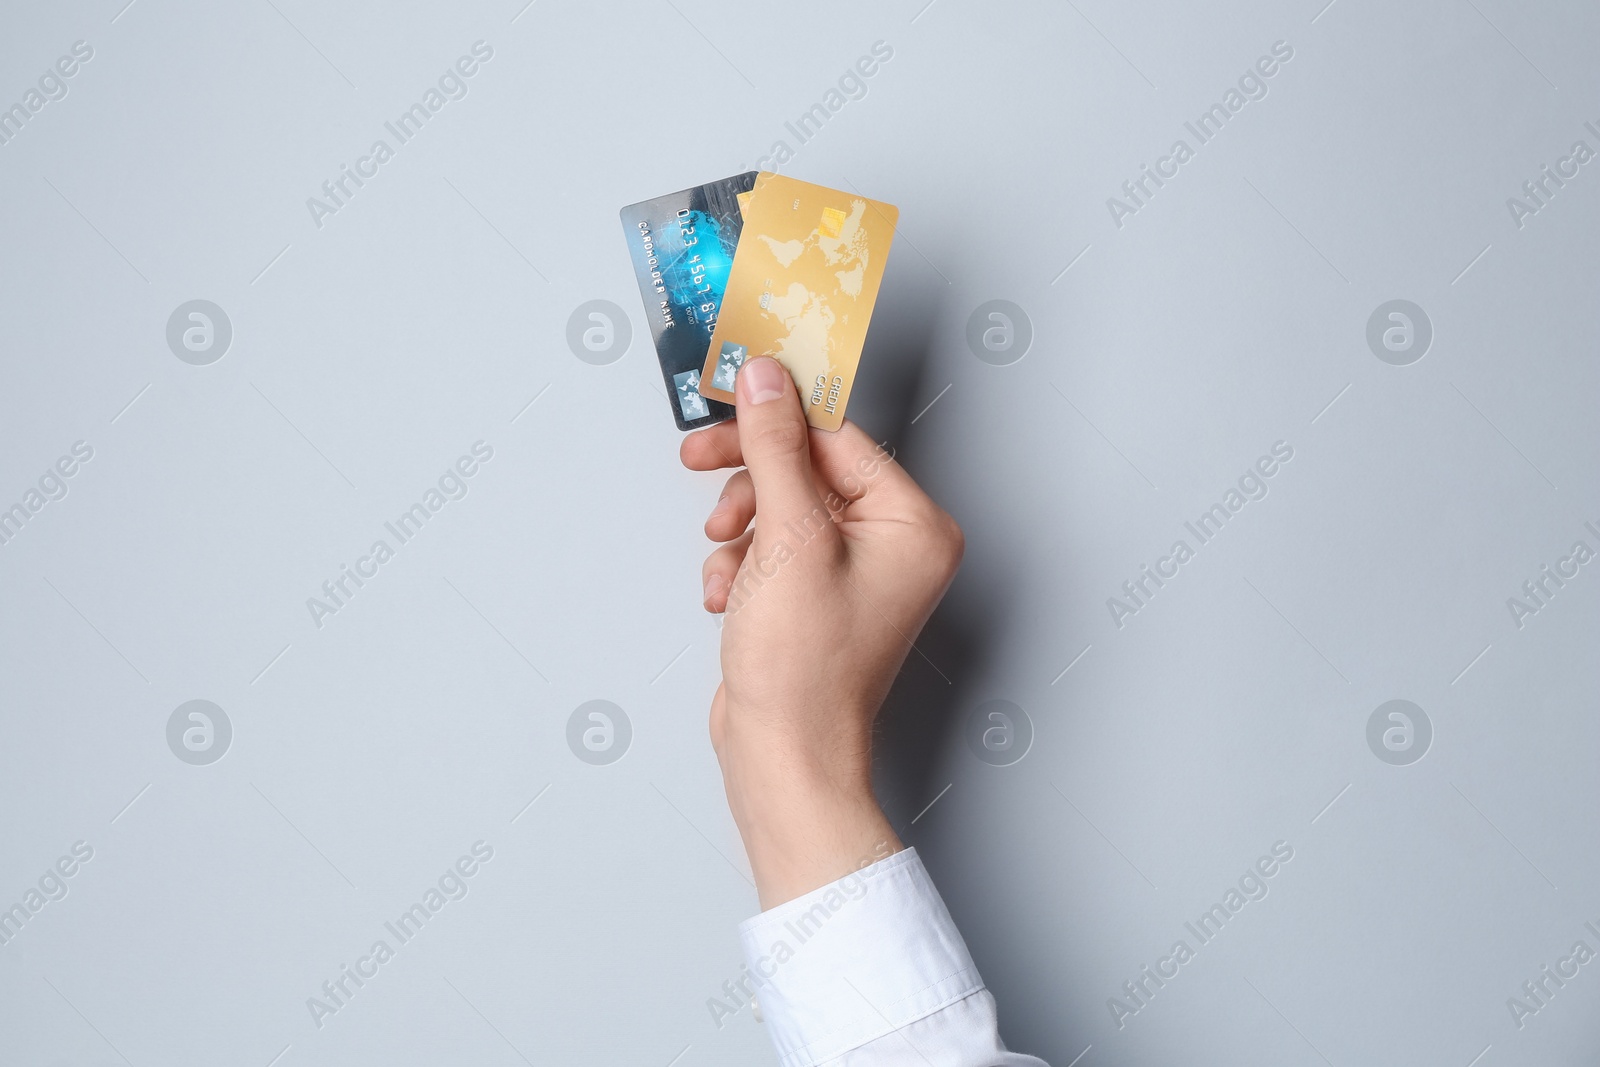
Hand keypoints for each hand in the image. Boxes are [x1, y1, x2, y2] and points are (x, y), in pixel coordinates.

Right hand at [680, 357, 964, 907]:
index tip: (730, 396)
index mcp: (914, 526)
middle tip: (698, 458)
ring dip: (740, 527)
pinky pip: (772, 549)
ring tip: (728, 562)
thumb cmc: (804, 669)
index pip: (840, 438)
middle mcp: (895, 547)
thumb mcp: (787, 536)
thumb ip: (773, 448)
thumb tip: (767, 380)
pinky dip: (742, 564)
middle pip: (808, 469)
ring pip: (781, 507)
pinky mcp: (818, 599)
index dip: (778, 417)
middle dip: (751, 477)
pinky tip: (729, 596)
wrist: (783, 757)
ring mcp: (856, 575)